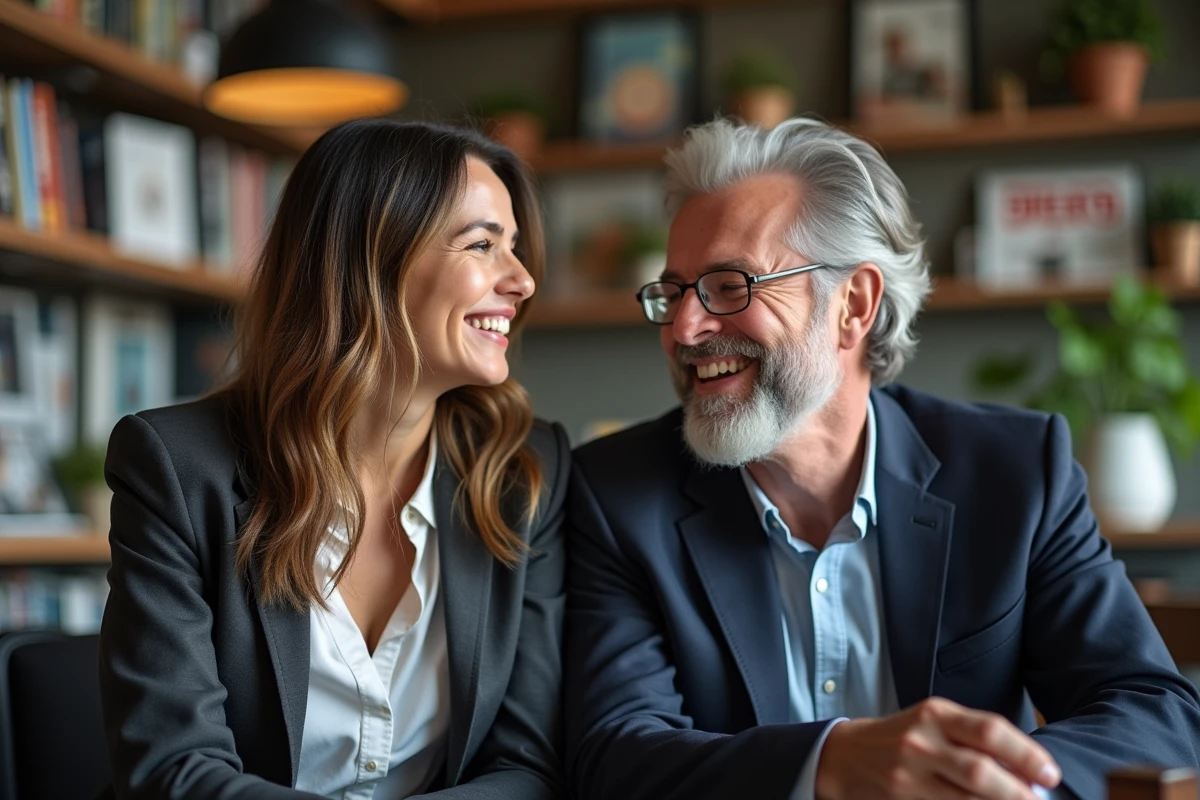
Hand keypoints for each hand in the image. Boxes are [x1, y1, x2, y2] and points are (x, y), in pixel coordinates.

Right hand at [814, 697, 1061, 799]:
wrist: (846, 754)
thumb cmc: (903, 736)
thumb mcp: (934, 722)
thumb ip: (973, 737)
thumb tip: (1025, 766)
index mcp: (935, 714)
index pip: (989, 730)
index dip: (1026, 753)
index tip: (1050, 773)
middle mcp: (921, 742)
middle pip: (979, 771)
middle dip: (1018, 791)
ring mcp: (909, 774)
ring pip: (966, 798)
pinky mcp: (901, 799)